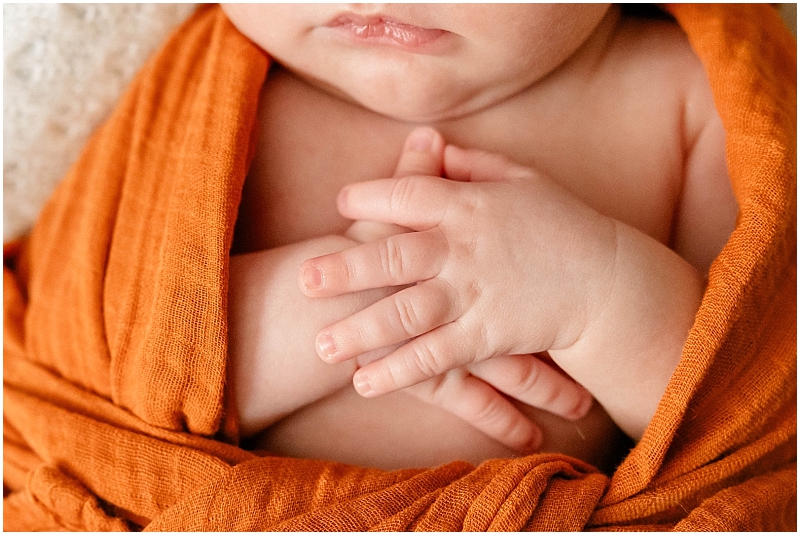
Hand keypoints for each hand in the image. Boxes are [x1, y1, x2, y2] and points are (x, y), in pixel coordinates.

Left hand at [306, 127, 594, 451]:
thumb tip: (431, 144)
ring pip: (405, 312)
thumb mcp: (523, 180)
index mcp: (470, 204)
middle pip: (392, 255)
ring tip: (321, 345)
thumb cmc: (562, 225)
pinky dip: (398, 370)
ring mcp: (474, 294)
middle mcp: (464, 247)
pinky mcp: (487, 336)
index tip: (341, 204)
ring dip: (360, 329)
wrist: (609, 282)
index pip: (408, 193)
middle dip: (345, 268)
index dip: (370, 196)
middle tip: (305, 280)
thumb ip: (473, 164)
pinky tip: (364, 382)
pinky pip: (435, 355)